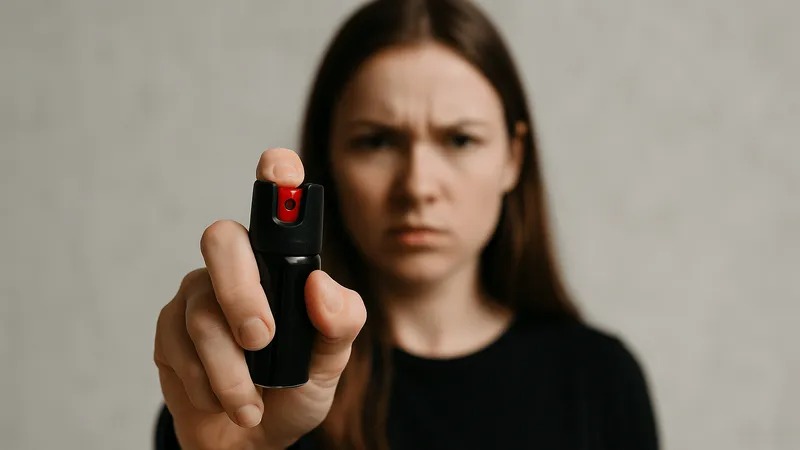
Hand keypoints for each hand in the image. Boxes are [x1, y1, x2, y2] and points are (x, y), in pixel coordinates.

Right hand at [153, 148, 366, 449]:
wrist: (250, 440)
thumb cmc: (293, 390)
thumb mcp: (331, 362)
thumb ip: (340, 323)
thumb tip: (321, 286)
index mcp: (281, 265)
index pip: (276, 207)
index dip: (276, 177)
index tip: (280, 164)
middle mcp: (236, 268)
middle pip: (222, 242)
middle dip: (242, 294)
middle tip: (262, 339)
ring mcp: (197, 295)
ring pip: (202, 314)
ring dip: (231, 372)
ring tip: (251, 402)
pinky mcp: (167, 330)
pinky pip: (178, 349)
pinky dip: (208, 386)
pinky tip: (222, 399)